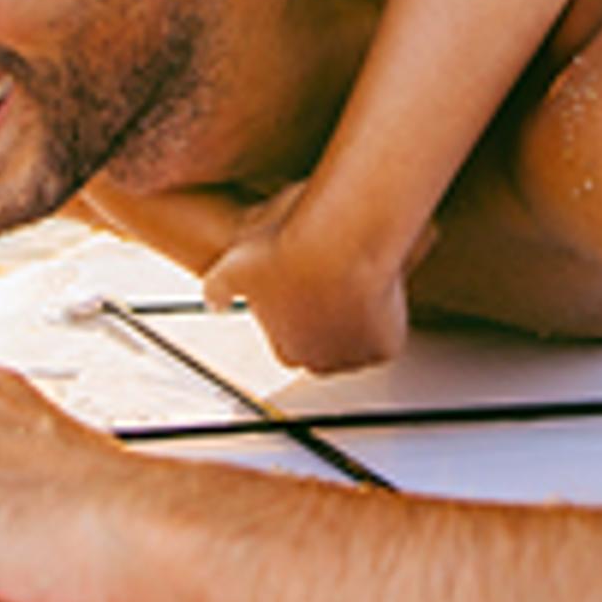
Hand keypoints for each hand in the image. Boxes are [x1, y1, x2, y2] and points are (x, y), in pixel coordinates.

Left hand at [203, 188, 411, 373]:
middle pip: (322, 349)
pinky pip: (385, 337)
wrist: (340, 241)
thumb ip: (219, 289)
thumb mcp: (233, 266)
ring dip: (352, 323)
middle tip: (325, 288)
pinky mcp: (386, 345)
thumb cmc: (292, 253)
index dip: (290, 319)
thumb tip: (214, 299)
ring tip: (350, 285)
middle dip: (322, 324)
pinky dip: (383, 319)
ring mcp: (355, 356)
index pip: (286, 345)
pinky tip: (374, 292)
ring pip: (354, 344)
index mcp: (284, 346)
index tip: (295, 296)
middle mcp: (319, 360)